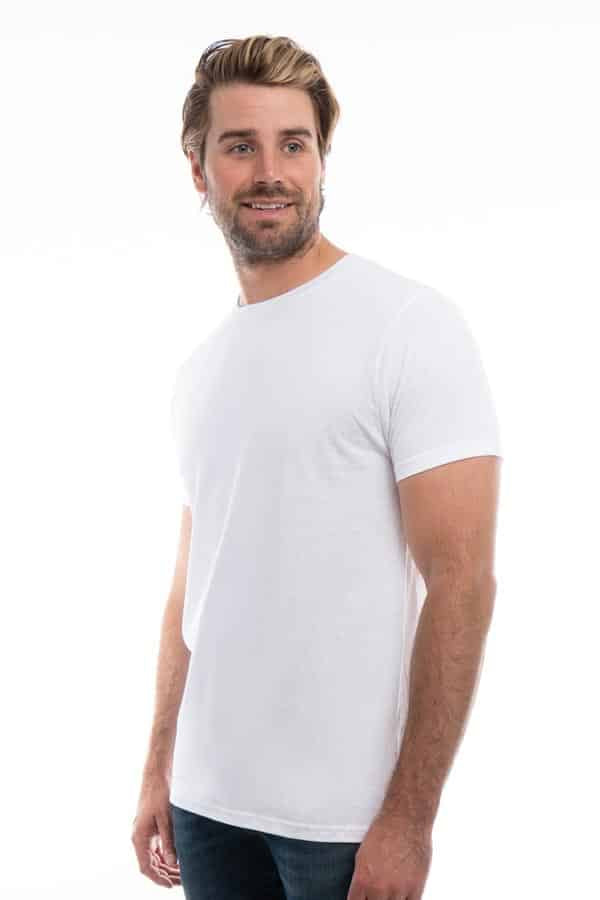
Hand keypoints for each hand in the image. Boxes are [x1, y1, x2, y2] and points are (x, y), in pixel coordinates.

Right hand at [131, 773, 181, 888]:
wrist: (156, 773)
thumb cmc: (159, 792)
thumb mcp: (166, 818)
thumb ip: (168, 841)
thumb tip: (172, 862)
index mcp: (139, 837)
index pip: (146, 867)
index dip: (157, 878)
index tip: (170, 885)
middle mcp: (140, 837)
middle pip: (151, 864)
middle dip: (165, 874)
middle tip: (182, 880)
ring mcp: (146, 832)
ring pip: (155, 856)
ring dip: (167, 865)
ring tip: (183, 872)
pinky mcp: (152, 827)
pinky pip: (158, 847)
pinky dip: (167, 855)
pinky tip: (179, 858)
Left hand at [346, 812, 432, 898]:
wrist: (405, 820)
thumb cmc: (385, 831)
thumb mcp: (363, 856)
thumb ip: (363, 881)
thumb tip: (363, 894)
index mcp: (363, 880)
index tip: (363, 899)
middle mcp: (379, 888)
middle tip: (378, 894)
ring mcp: (398, 890)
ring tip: (390, 891)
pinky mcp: (415, 888)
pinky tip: (402, 896)